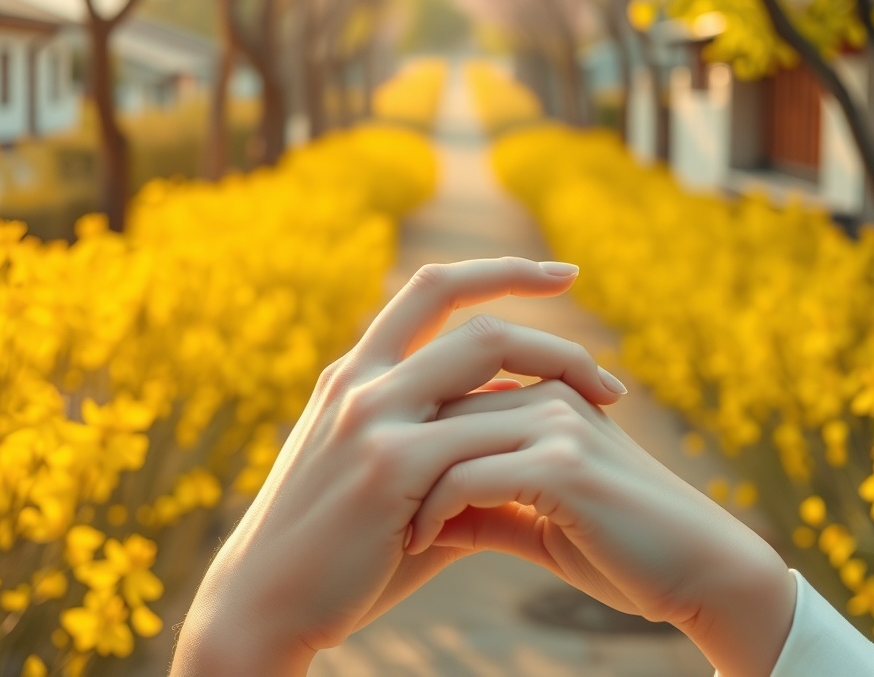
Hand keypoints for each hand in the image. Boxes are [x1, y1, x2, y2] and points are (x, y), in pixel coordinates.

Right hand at [170, 258, 627, 675]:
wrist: (263, 603)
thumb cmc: (333, 550)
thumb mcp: (383, 481)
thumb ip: (446, 455)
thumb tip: (518, 459)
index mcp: (358, 373)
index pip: (435, 289)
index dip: (502, 271)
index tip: (563, 274)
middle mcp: (363, 379)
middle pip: (475, 319)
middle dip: (554, 333)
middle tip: (610, 373)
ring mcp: (373, 415)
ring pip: (485, 353)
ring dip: (558, 374)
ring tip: (606, 408)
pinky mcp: (389, 464)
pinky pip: (480, 433)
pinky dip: (527, 443)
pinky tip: (563, 464)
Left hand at [409, 380, 797, 676]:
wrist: (703, 572)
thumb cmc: (623, 550)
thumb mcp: (539, 522)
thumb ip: (485, 505)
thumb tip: (424, 513)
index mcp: (543, 395)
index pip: (448, 390)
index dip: (405, 435)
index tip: (374, 490)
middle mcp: (547, 394)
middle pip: (437, 401)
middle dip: (391, 454)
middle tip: (359, 507)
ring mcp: (556, 423)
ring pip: (443, 436)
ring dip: (403, 485)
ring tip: (384, 530)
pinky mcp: (562, 465)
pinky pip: (467, 476)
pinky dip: (435, 510)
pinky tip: (418, 543)